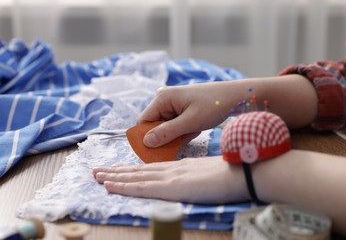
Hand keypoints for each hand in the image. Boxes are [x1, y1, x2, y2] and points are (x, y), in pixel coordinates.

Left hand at [92, 156, 249, 203]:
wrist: (242, 171)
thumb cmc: (231, 173)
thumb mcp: (209, 174)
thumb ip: (195, 176)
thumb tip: (190, 179)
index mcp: (181, 167)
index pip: (151, 168)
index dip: (132, 169)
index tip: (118, 169)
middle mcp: (171, 169)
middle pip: (138, 170)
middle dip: (116, 170)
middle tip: (97, 170)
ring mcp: (170, 177)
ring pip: (135, 176)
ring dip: (114, 176)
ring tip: (96, 175)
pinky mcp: (171, 186)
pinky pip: (141, 186)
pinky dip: (123, 185)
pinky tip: (109, 184)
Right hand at [138, 82, 246, 147]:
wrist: (235, 97)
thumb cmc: (213, 105)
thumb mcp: (190, 122)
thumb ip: (167, 133)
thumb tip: (146, 142)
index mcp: (162, 98)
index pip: (144, 122)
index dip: (146, 138)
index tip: (155, 152)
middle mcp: (164, 99)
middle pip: (154, 125)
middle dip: (167, 137)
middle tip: (182, 140)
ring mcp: (172, 104)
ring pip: (166, 127)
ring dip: (177, 135)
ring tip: (193, 131)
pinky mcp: (181, 108)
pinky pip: (175, 125)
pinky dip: (184, 131)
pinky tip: (195, 128)